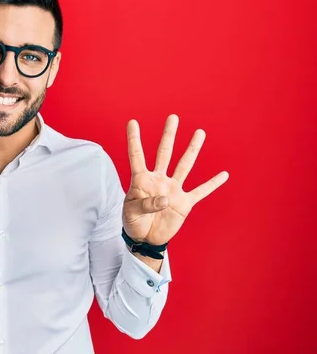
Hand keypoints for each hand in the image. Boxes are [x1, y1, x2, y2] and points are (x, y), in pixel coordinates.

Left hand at [122, 114, 228, 244]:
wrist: (145, 238)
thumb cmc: (133, 222)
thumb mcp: (131, 212)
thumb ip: (146, 204)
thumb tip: (165, 198)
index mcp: (141, 180)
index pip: (137, 156)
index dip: (134, 140)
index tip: (132, 122)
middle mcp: (158, 180)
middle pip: (164, 153)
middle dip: (168, 135)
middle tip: (173, 117)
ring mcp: (172, 189)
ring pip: (184, 165)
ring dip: (192, 150)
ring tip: (199, 132)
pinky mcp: (184, 203)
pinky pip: (201, 191)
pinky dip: (212, 184)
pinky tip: (224, 174)